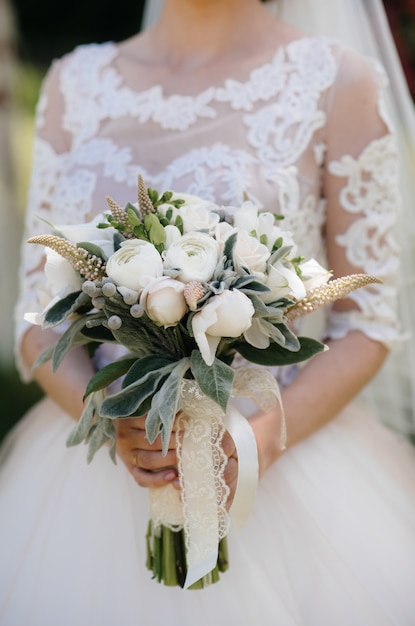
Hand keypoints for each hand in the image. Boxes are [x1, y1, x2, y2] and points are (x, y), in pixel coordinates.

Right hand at [116, 415, 237, 509]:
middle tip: (195, 441)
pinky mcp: (129, 468)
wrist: (120, 425)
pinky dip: (157, 480)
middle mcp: (126, 436)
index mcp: (130, 418)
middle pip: (154, 441)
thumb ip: (162, 407)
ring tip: (187, 458)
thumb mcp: (147, 406)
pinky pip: (141, 478)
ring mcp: (126, 454)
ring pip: (148, 460)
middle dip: (176, 442)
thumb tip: (189, 404)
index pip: (154, 421)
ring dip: (170, 460)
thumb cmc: (142, 412)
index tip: (191, 422)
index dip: (174, 422)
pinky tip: (173, 476)